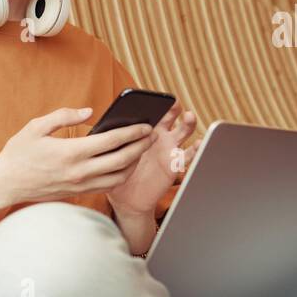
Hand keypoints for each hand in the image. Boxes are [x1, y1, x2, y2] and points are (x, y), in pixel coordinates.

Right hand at [0, 106, 156, 208]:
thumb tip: (89, 112)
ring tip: (139, 149)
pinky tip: (123, 164)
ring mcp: (80, 185)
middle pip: (122, 160)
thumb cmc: (18, 154)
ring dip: (134, 163)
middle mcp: (80, 171)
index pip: (112, 141)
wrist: (5, 184)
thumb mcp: (36, 127)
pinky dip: (120, 175)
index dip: (133, 132)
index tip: (146, 125)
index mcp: (71, 152)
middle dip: (141, 147)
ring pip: (119, 176)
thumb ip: (64, 116)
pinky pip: (107, 186)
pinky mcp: (78, 193)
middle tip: (150, 136)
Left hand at [105, 101, 199, 215]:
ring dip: (189, 122)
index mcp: (143, 130)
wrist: (127, 199)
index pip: (150, 111)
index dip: (153, 103)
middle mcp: (159, 135)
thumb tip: (98, 125)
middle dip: (172, 108)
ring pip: (184, 131)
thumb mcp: (110, 153)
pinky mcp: (175, 164)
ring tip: (189, 116)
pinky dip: (196, 149)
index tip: (152, 98)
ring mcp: (169, 148)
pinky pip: (189, 155)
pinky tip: (199, 143)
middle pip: (170, 116)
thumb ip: (109, 140)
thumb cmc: (117, 172)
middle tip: (173, 103)